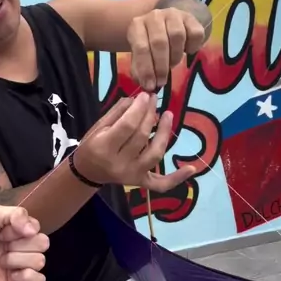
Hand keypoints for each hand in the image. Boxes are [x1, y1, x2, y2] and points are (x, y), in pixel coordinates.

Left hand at [0, 205, 48, 280]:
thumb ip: (16, 213)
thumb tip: (34, 229)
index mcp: (16, 230)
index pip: (37, 227)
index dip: (22, 229)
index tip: (3, 232)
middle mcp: (21, 247)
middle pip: (43, 243)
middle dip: (21, 245)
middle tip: (2, 247)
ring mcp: (21, 267)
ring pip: (40, 261)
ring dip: (18, 260)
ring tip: (0, 262)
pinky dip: (29, 277)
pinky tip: (13, 276)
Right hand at [74, 92, 194, 191]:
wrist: (88, 171)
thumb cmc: (92, 145)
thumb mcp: (98, 126)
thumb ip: (118, 112)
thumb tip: (139, 100)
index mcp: (104, 148)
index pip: (127, 125)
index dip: (139, 109)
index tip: (145, 96)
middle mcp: (119, 164)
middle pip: (142, 137)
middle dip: (150, 115)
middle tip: (154, 100)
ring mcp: (132, 175)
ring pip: (155, 154)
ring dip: (165, 134)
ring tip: (168, 115)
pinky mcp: (141, 183)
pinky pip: (161, 184)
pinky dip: (177, 178)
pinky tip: (192, 169)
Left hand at [127, 6, 205, 91]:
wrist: (165, 24)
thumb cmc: (150, 43)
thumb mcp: (141, 55)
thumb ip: (140, 69)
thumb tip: (147, 85)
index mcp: (137, 25)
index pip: (141, 47)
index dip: (146, 69)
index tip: (150, 85)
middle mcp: (154, 16)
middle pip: (159, 42)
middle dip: (161, 66)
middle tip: (162, 80)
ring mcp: (173, 14)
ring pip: (177, 35)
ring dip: (175, 56)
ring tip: (173, 63)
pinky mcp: (190, 17)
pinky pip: (195, 33)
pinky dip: (193, 46)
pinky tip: (188, 51)